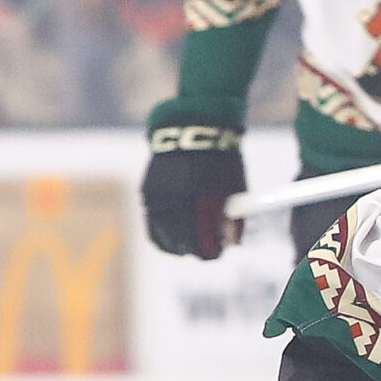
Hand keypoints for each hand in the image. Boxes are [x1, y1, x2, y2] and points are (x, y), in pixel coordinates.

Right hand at [142, 126, 245, 257]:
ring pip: (158, 235)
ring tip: (187, 246)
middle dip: (192, 250)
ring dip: (174, 244)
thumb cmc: (220, 159)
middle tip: (205, 250)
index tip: (218, 252)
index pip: (196, 242)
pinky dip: (161, 231)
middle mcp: (169, 201)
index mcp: (192, 202)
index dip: (209, 251)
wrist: (193, 128)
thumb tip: (232, 244)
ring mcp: (154, 196)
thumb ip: (233, 218)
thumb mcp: (233, 188)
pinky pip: (151, 221)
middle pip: (176, 242)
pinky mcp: (147, 190)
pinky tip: (173, 232)